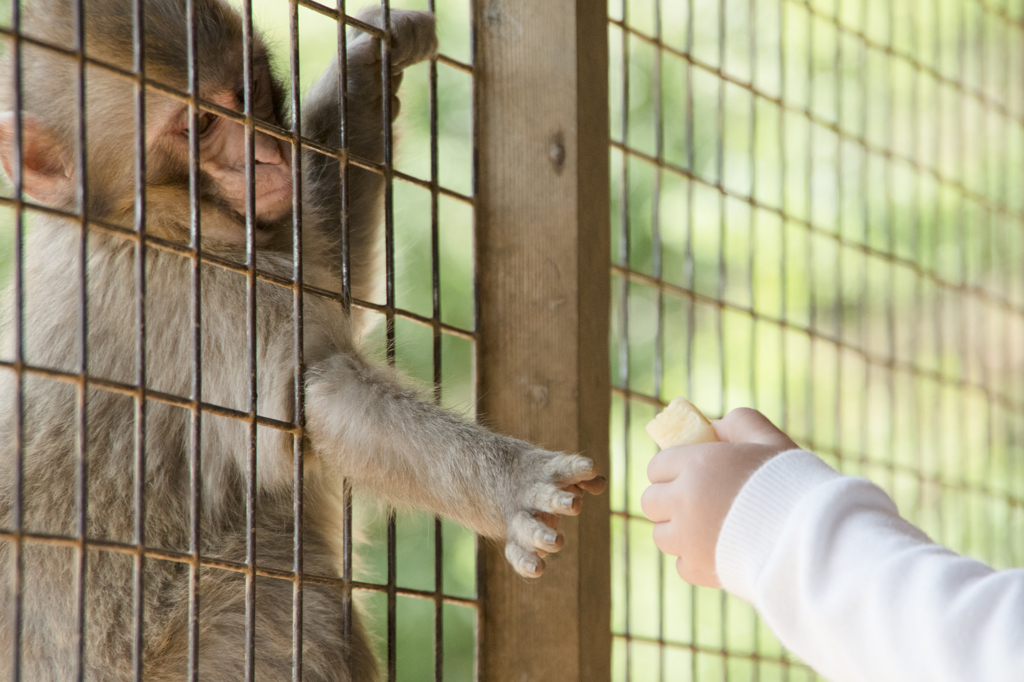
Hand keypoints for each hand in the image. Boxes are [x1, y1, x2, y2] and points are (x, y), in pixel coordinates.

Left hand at [640, 408, 796, 587]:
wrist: (813, 537)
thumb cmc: (793, 483)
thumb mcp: (769, 439)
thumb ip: (738, 423)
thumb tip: (712, 427)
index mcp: (695, 464)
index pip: (657, 466)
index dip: (671, 469)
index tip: (685, 473)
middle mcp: (683, 500)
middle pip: (651, 501)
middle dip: (667, 499)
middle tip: (692, 501)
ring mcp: (687, 538)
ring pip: (661, 534)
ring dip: (677, 530)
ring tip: (706, 527)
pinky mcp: (699, 569)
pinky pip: (681, 564)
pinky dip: (694, 559)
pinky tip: (717, 549)